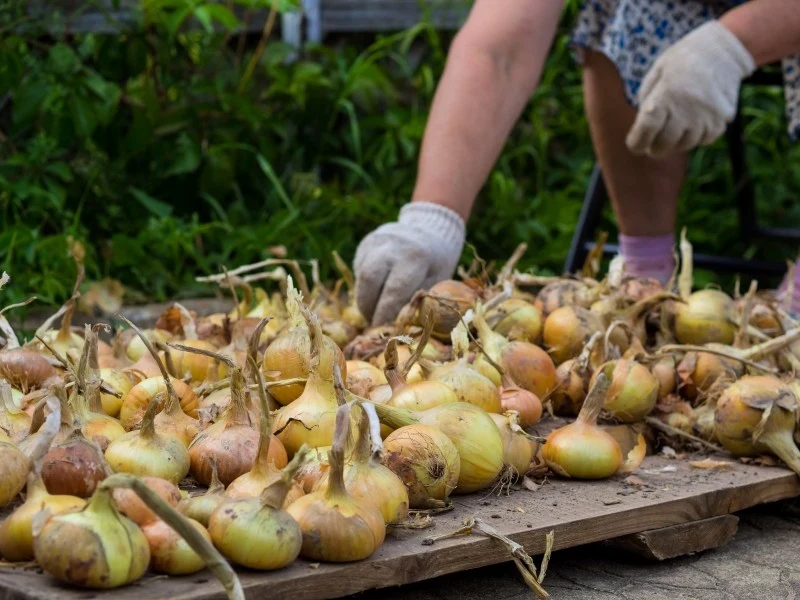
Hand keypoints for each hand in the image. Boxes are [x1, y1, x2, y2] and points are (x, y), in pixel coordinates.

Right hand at [354, 202, 465, 325]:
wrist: (431, 228)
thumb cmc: (437, 262)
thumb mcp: (438, 281)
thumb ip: (421, 302)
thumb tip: (402, 328)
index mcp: (416, 257)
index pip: (394, 291)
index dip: (385, 315)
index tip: (384, 332)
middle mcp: (393, 246)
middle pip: (369, 279)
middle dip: (368, 307)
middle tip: (374, 325)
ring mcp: (377, 241)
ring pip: (361, 275)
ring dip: (365, 299)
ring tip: (373, 313)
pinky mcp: (367, 243)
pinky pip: (360, 268)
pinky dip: (366, 286)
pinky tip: (376, 293)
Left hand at [626, 21, 755, 157]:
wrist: (722, 50)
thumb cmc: (682, 61)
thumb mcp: (657, 73)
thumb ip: (647, 99)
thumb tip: (641, 128)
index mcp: (667, 94)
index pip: (647, 128)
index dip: (637, 142)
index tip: (634, 145)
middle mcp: (687, 107)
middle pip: (664, 143)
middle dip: (654, 149)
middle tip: (651, 147)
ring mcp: (706, 115)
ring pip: (684, 145)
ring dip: (674, 143)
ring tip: (672, 133)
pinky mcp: (722, 119)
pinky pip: (704, 139)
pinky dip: (695, 138)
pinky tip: (692, 126)